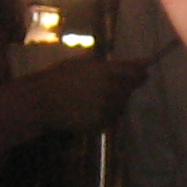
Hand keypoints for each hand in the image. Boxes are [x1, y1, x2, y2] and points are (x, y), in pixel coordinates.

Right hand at [23, 51, 148, 133]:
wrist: (41, 101)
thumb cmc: (60, 76)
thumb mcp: (84, 63)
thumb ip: (112, 65)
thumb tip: (138, 63)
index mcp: (107, 71)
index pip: (135, 72)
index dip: (140, 71)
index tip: (145, 71)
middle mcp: (111, 90)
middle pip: (130, 88)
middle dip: (126, 85)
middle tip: (110, 84)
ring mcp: (107, 108)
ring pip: (122, 104)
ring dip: (117, 99)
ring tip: (95, 96)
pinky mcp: (101, 123)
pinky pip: (112, 117)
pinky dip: (108, 112)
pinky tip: (91, 107)